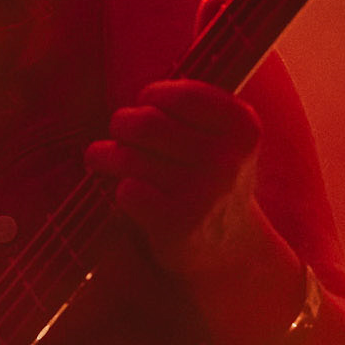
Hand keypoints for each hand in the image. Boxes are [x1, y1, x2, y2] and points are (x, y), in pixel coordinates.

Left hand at [84, 79, 262, 279]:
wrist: (230, 249)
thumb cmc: (211, 179)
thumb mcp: (221, 138)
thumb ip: (186, 107)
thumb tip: (135, 100)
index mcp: (242, 127)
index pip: (181, 94)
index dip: (153, 96)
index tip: (147, 105)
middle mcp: (227, 158)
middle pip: (146, 122)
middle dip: (123, 123)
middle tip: (120, 132)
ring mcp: (204, 192)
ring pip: (129, 156)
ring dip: (106, 155)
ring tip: (102, 158)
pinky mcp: (179, 223)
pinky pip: (127, 191)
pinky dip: (121, 190)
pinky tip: (130, 195)